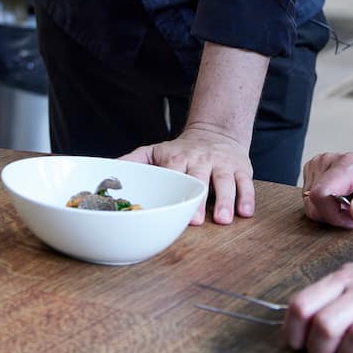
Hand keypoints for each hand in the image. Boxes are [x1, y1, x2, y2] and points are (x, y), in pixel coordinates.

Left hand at [121, 125, 253, 224]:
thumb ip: (132, 163)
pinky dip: (247, 197)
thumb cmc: (181, 150)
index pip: (175, 169)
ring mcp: (222, 164)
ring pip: (225, 181)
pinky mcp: (241, 169)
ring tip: (224, 219)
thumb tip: (106, 176)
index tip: (173, 204)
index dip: (175, 185)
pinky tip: (245, 212)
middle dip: (200, 198)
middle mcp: (201, 159)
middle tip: (198, 220)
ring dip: (225, 200)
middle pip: (201, 177)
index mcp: (178, 157)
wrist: (216, 131)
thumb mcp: (155, 151)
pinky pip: (245, 183)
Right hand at [301, 147, 352, 228]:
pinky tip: (340, 200)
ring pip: (309, 200)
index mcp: (349, 165)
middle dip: (331, 216)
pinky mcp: (314, 169)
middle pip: (313, 200)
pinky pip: (309, 196)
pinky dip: (323, 204)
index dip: (332, 215)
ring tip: (348, 206)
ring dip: (327, 211)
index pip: (321, 193)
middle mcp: (329, 161)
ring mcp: (319, 164)